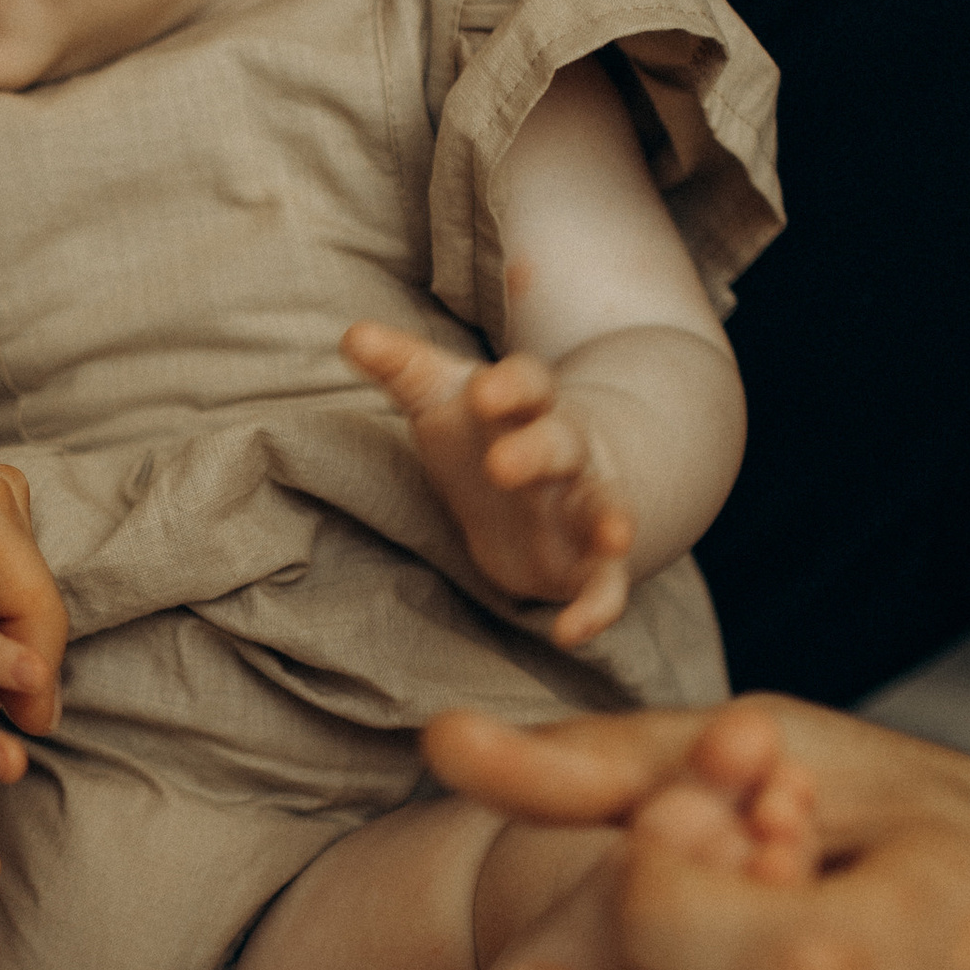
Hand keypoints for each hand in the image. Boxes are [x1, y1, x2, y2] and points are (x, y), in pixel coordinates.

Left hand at [346, 320, 634, 645]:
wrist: (548, 475)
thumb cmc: (485, 429)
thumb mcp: (442, 397)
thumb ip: (403, 369)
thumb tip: (353, 334)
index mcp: (527, 406)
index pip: (529, 383)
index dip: (510, 386)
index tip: (484, 392)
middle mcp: (565, 451)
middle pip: (561, 443)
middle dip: (537, 451)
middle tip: (502, 465)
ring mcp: (583, 506)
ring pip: (605, 507)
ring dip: (612, 520)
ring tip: (615, 536)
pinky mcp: (587, 562)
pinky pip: (606, 585)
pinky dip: (597, 608)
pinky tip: (571, 634)